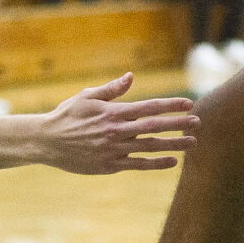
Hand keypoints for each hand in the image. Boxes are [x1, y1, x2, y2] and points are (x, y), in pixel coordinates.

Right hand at [38, 72, 197, 172]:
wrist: (45, 141)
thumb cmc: (67, 115)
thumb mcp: (87, 97)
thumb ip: (112, 89)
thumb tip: (131, 76)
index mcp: (113, 112)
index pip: (149, 107)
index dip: (171, 105)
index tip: (189, 103)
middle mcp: (116, 131)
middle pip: (154, 127)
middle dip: (178, 124)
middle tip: (198, 122)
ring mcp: (113, 149)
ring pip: (149, 147)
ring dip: (173, 145)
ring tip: (193, 142)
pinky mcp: (109, 165)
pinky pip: (137, 165)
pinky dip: (156, 163)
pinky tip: (172, 161)